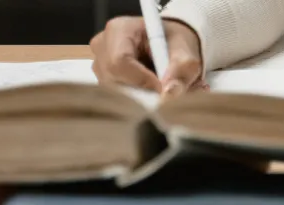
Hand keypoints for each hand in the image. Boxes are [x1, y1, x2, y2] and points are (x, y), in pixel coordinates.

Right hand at [89, 16, 204, 95]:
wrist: (169, 44)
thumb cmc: (174, 43)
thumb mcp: (185, 52)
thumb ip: (181, 70)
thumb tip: (169, 92)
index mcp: (119, 29)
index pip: (119, 62)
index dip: (140, 79)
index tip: (161, 87)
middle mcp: (102, 44)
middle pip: (113, 79)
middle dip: (139, 90)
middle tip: (161, 90)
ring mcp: (98, 62)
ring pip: (113, 91)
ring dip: (137, 94)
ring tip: (155, 84)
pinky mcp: (101, 77)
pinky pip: (113, 96)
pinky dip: (132, 97)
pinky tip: (145, 88)